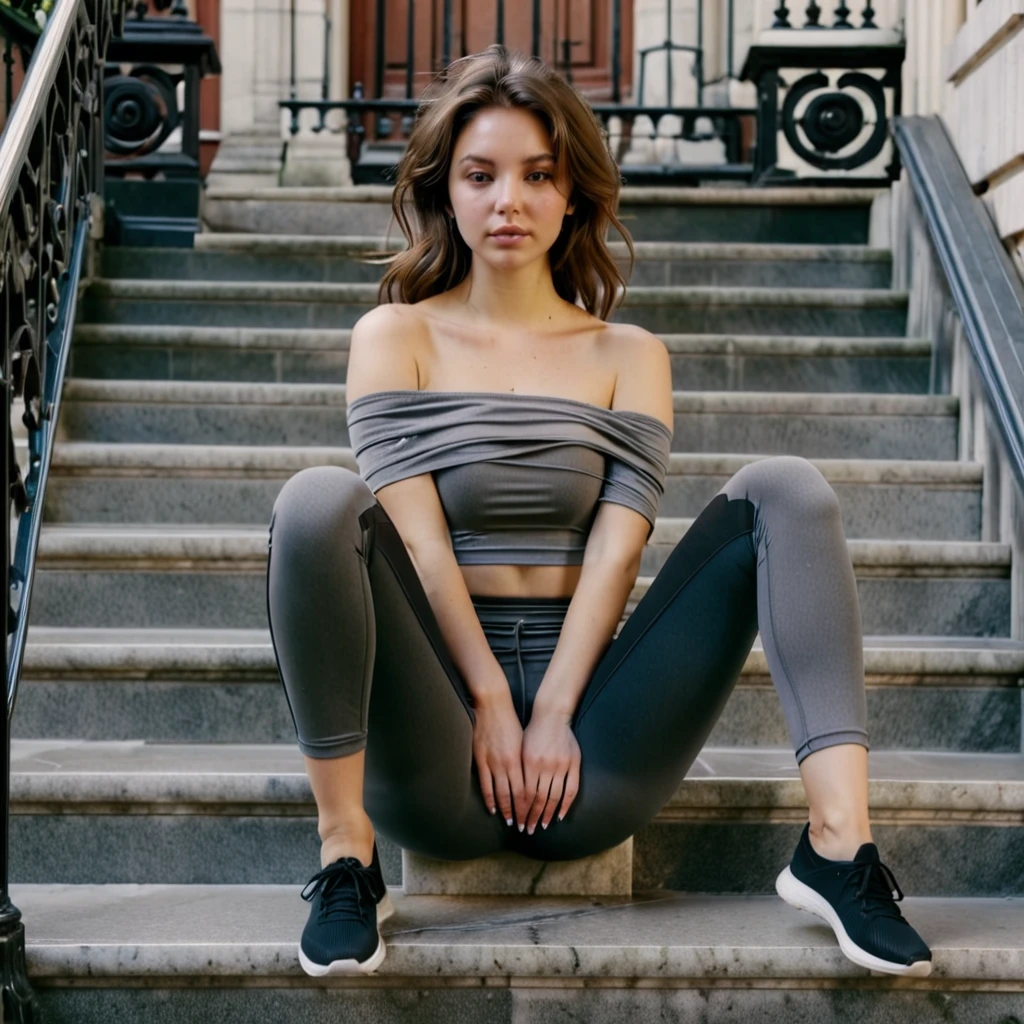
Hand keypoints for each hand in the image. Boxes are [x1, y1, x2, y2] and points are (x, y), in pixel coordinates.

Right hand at [471, 694, 527, 827]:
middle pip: (518, 796)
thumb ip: (528, 761)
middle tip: (526, 827)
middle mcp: (509, 764)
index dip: (533, 806)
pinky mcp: (481, 760)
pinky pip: (485, 785)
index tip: (537, 817)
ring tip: (511, 822)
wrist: (493, 706)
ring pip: (502, 794)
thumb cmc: (512, 722)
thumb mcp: (525, 741)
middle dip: (522, 813)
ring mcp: (493, 763)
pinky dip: (490, 799)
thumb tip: (534, 779)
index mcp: (522, 759)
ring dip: (506, 810)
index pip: (530, 790)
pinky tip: (492, 809)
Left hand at [520, 708, 580, 832]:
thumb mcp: (520, 749)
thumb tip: (514, 794)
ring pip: (553, 797)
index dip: (522, 811)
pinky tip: (560, 815)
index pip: (524, 795)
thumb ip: (519, 771)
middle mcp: (545, 767)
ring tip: (542, 825)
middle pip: (538, 799)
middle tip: (528, 830)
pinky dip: (565, 805)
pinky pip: (571, 789)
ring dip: (547, 814)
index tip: (518, 823)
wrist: (552, 716)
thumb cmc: (532, 732)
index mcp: (529, 763)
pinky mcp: (573, 764)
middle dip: (532, 817)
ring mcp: (560, 766)